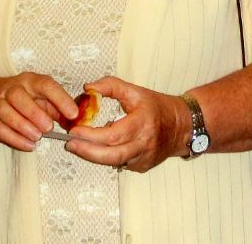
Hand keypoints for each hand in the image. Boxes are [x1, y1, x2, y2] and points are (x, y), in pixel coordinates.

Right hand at [0, 72, 77, 151]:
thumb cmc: (24, 99)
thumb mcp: (41, 97)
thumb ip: (56, 108)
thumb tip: (74, 120)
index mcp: (30, 80)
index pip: (46, 84)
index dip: (60, 98)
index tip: (73, 114)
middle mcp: (12, 88)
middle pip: (19, 97)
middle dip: (35, 113)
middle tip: (49, 128)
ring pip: (6, 112)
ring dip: (23, 127)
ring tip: (37, 137)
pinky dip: (14, 138)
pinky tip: (28, 145)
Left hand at [64, 75, 188, 172]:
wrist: (182, 126)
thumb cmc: (157, 106)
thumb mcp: (135, 91)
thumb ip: (110, 86)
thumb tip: (88, 88)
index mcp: (142, 123)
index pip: (113, 134)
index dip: (91, 135)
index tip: (74, 130)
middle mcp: (144, 144)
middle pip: (112, 155)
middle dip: (87, 152)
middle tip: (69, 144)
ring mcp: (143, 158)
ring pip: (114, 162)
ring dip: (93, 156)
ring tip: (77, 146)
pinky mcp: (142, 167)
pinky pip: (119, 163)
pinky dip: (106, 156)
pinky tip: (97, 148)